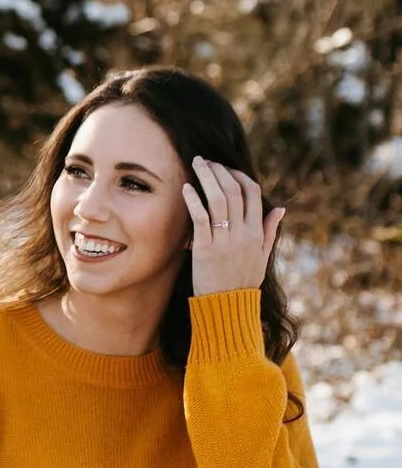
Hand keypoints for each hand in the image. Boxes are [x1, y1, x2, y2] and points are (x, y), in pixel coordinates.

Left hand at [182, 157, 283, 295]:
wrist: (228, 307)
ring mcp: (224, 240)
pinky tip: (186, 188)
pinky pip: (200, 219)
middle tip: (205, 160)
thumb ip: (270, 231)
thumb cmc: (243, 282)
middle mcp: (243, 233)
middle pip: (233, 191)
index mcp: (257, 232)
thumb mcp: (262, 256)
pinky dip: (193, 201)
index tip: (226, 168)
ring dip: (206, 178)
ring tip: (196, 164)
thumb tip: (280, 208)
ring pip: (217, 200)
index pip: (252, 193)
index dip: (239, 176)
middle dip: (219, 171)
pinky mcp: (205, 249)